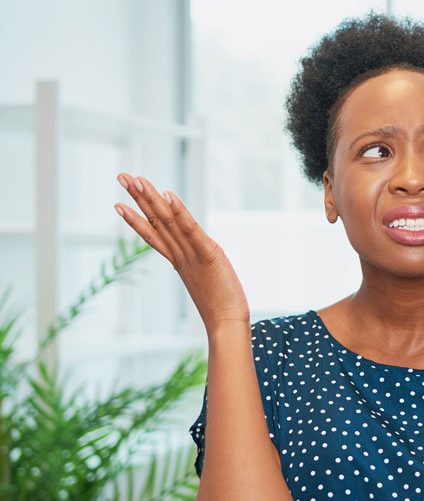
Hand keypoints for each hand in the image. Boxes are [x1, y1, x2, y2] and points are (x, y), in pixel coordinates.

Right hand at [114, 174, 248, 332]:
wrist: (227, 325)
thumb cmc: (220, 308)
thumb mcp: (203, 281)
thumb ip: (196, 270)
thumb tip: (194, 267)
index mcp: (178, 260)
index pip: (153, 234)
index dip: (135, 219)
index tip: (118, 204)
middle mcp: (180, 254)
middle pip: (155, 221)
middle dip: (138, 198)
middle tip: (121, 176)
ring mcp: (191, 254)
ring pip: (167, 221)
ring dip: (151, 198)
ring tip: (137, 179)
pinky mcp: (208, 254)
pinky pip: (190, 230)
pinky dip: (179, 212)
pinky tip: (168, 195)